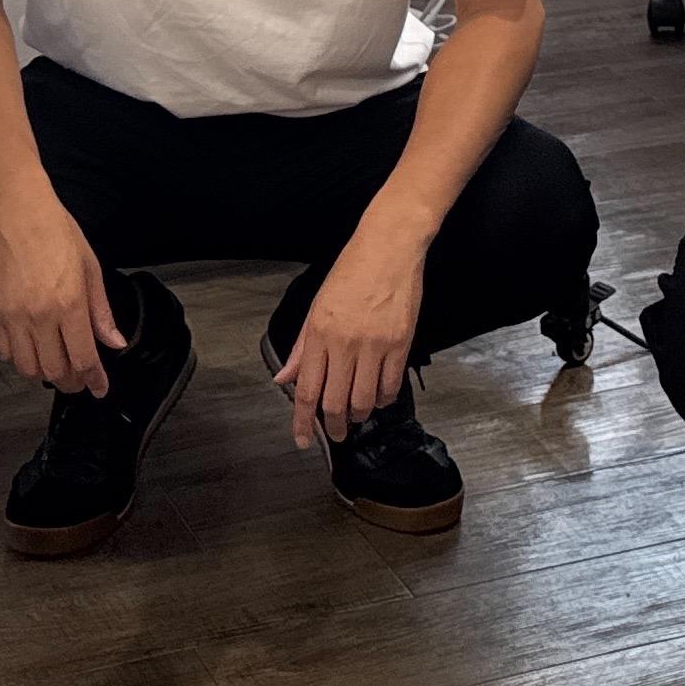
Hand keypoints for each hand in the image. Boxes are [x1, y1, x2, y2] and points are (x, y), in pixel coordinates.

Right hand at [0, 191, 124, 398]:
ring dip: (44, 373)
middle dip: (71, 382)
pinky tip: (32, 348)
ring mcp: (13, 316)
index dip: (94, 380)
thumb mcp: (90, 267)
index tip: (100, 389)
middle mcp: (40, 316)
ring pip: (28, 368)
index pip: (84, 358)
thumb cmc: (57, 231)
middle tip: (80, 379)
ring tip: (57, 365)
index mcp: (70, 304)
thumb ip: (101, 311)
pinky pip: (4, 352)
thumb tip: (114, 342)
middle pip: (55, 370)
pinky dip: (19, 359)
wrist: (16, 211)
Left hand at [275, 216, 424, 445]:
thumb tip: (284, 378)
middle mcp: (345, 343)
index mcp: (319, 332)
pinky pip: (391, 386)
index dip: (302, 421)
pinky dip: (384, 399)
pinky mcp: (400, 343)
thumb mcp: (317, 305)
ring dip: (359, 415)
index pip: (307, 390)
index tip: (301, 439)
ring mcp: (375, 344)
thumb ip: (302, 348)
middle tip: (336, 434)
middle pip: (336, 403)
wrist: (389, 246)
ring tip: (356, 414)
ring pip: (365, 400)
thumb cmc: (351, 270)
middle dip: (334, 427)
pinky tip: (379, 397)